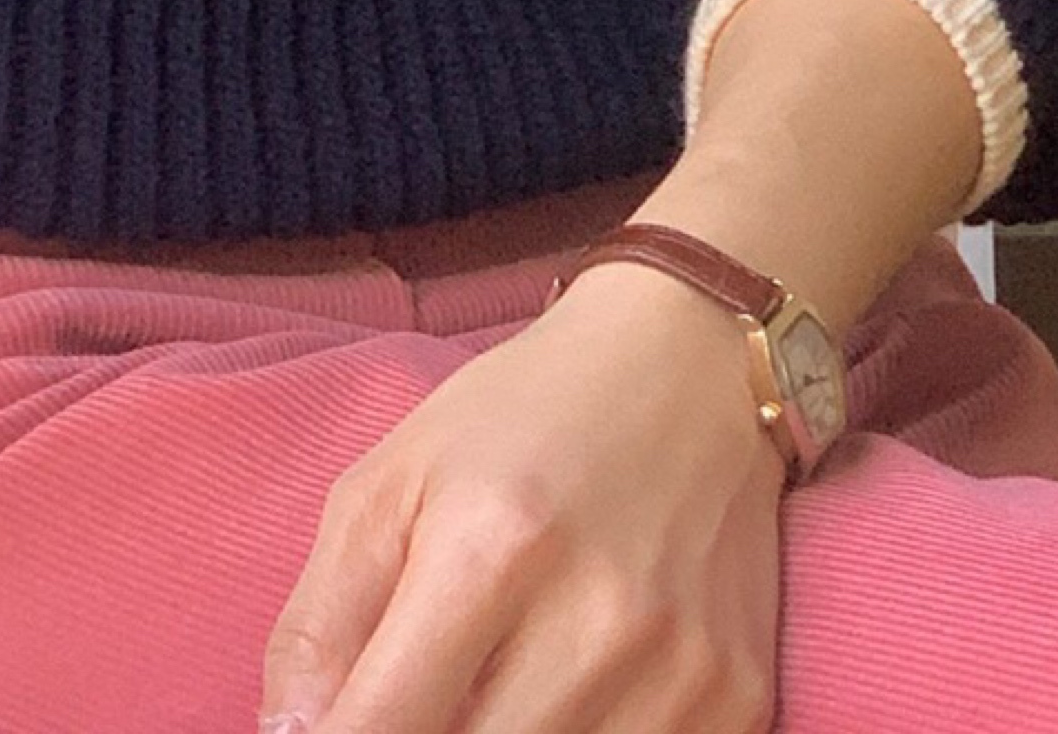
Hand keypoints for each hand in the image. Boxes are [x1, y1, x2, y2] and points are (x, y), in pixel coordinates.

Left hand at [256, 257, 789, 732]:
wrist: (692, 361)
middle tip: (423, 695)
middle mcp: (593, 619)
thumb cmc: (521, 418)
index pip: (381, 733)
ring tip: (489, 687)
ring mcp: (677, 668)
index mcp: (487, 550)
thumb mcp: (391, 482)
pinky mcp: (738, 697)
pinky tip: (568, 697)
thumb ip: (319, 625)